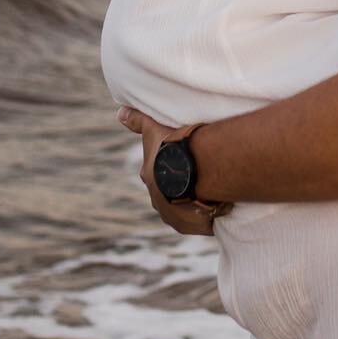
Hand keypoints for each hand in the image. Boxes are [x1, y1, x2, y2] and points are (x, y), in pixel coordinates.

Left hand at [115, 105, 217, 235]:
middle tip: (199, 172)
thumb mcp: (153, 129)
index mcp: (149, 177)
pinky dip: (207, 214)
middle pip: (168, 192)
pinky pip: (200, 220)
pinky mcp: (189, 225)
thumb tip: (119, 112)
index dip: (169, 165)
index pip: (155, 172)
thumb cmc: (173, 148)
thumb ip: (137, 121)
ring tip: (212, 189)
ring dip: (194, 201)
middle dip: (180, 185)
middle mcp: (157, 199)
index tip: (183, 158)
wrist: (194, 170)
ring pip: (183, 208)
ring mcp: (172, 215)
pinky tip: (218, 205)